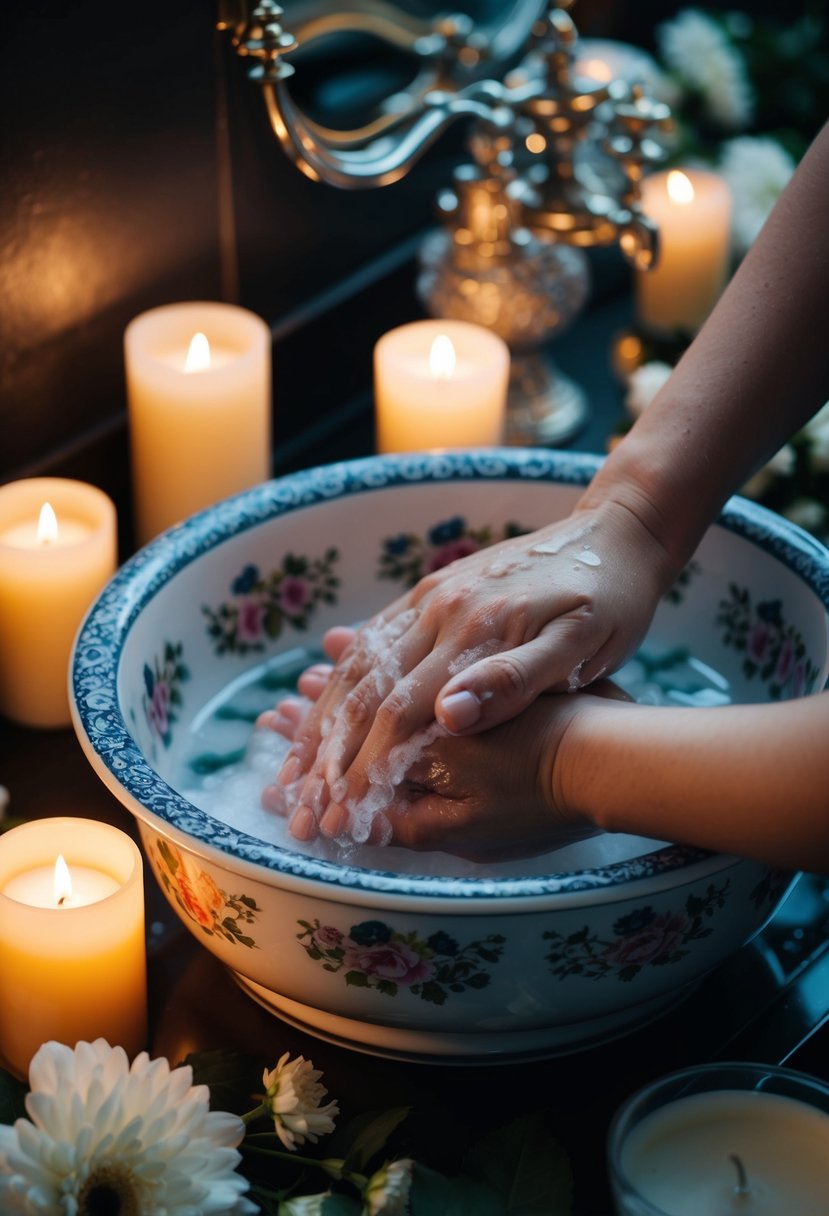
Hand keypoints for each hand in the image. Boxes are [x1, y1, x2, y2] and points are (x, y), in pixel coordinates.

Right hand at [275, 498, 672, 836]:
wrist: (616, 534)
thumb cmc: (611, 602)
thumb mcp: (581, 647)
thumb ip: (514, 681)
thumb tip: (448, 717)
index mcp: (473, 632)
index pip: (400, 711)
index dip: (367, 764)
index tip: (342, 810)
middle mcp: (441, 609)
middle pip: (365, 687)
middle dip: (328, 749)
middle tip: (300, 800)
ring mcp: (433, 595)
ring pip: (360, 660)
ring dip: (323, 714)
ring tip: (294, 760)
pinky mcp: (435, 588)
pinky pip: (376, 633)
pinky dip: (343, 673)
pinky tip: (325, 698)